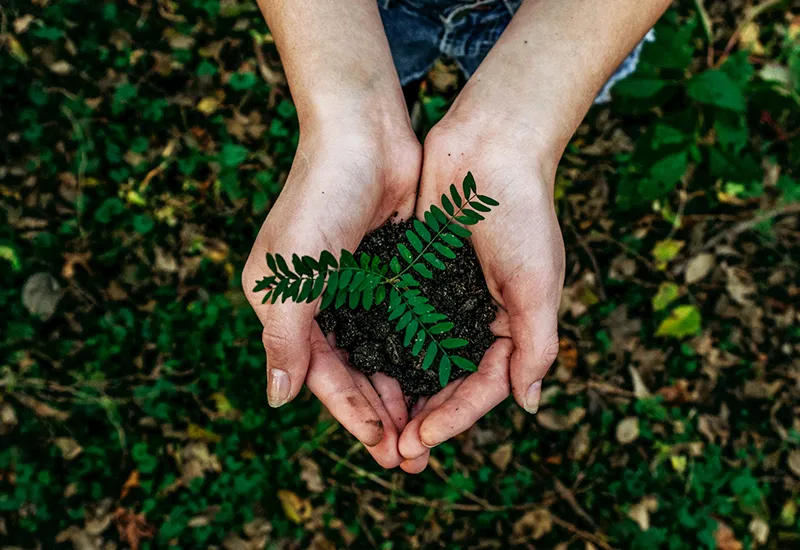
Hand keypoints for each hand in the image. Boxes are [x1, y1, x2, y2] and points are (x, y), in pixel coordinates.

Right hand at [242, 118, 420, 467]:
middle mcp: (321, 303)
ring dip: (403, 392)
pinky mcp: (391, 272)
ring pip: (383, 355)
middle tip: (412, 457)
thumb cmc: (320, 198)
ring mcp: (358, 288)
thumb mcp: (291, 274)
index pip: (322, 376)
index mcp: (287, 307)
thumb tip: (278, 400)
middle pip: (354, 373)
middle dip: (382, 415)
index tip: (384, 448)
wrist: (364, 133)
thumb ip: (284, 338)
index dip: (352, 414)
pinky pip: (406, 325)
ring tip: (430, 431)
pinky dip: (420, 354)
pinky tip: (441, 380)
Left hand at [397, 113, 564, 471]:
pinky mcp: (415, 274)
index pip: (482, 387)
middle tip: (393, 452)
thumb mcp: (537, 283)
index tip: (420, 441)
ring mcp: (444, 297)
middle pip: (447, 382)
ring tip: (375, 425)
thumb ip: (536, 344)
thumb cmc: (522, 212)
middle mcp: (476, 317)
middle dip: (423, 417)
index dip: (453, 418)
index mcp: (511, 325)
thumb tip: (529, 404)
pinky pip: (397, 320)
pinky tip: (360, 370)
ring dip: (399, 392)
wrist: (489, 145)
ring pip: (418, 358)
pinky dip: (383, 347)